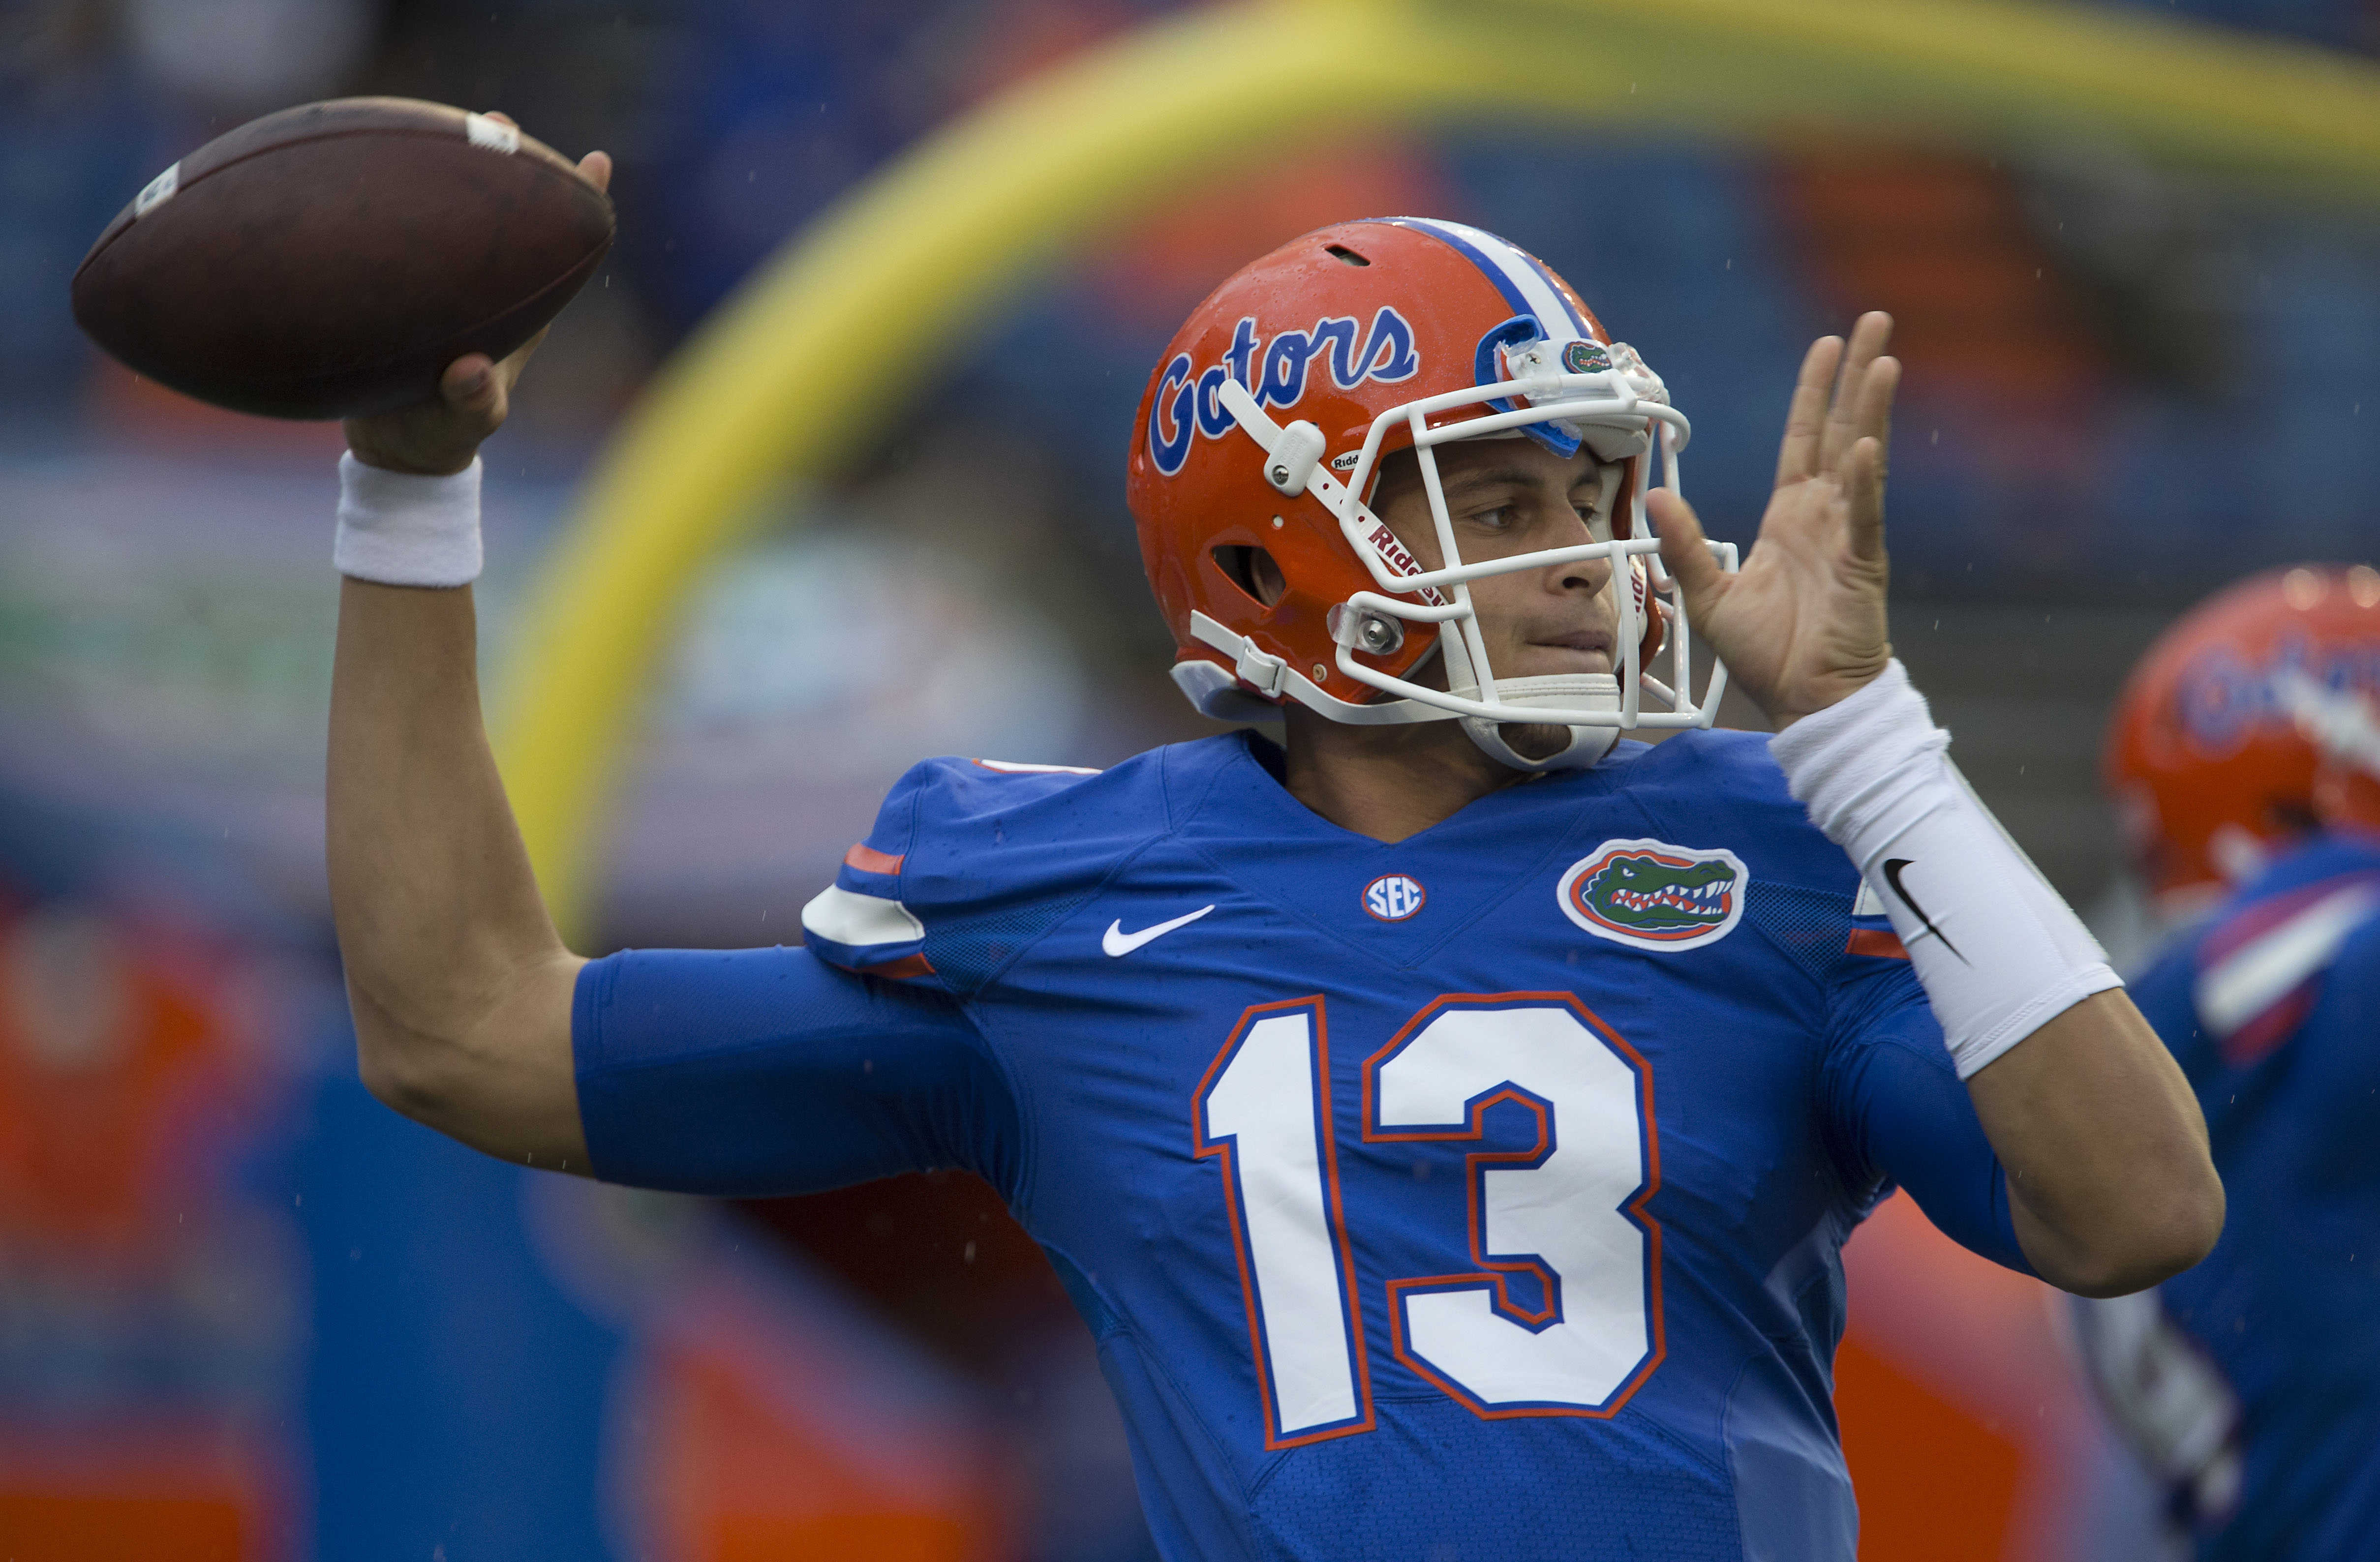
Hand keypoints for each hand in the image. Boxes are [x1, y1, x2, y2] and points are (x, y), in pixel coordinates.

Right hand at [343, 119, 612, 475]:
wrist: (398, 447)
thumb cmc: (441, 435)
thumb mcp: (464, 422)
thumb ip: (472, 401)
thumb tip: (469, 372)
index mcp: (521, 315)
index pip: (560, 253)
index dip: (580, 207)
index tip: (596, 161)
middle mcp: (493, 291)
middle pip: (511, 219)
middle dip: (511, 168)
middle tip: (501, 122)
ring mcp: (452, 287)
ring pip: (460, 219)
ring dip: (459, 171)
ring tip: (456, 123)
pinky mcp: (409, 292)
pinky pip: (411, 238)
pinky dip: (405, 202)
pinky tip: (381, 167)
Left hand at [1648, 312, 1899, 727]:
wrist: (1804, 701)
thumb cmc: (1766, 654)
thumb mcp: (1707, 596)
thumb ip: (1683, 545)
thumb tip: (1655, 496)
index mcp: (1791, 517)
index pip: (1804, 439)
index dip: (1814, 392)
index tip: (1826, 347)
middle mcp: (1825, 515)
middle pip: (1841, 429)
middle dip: (1855, 375)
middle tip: (1872, 321)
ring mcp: (1849, 535)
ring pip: (1862, 457)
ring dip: (1871, 409)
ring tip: (1883, 358)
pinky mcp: (1862, 565)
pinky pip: (1863, 515)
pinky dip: (1863, 483)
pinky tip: (1865, 446)